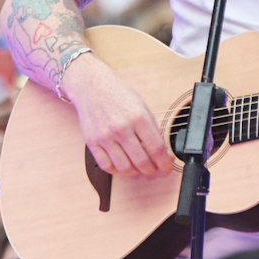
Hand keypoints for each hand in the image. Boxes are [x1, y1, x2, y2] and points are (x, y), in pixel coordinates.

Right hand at [60, 52, 170, 177]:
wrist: (91, 86)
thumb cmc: (118, 95)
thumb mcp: (142, 107)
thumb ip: (152, 130)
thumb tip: (164, 153)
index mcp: (138, 117)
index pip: (156, 148)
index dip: (164, 162)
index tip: (167, 167)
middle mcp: (121, 128)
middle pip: (142, 161)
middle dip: (151, 170)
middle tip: (153, 168)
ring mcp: (105, 136)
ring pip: (124, 167)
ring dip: (135, 172)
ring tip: (137, 167)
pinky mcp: (92, 142)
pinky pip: (106, 166)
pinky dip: (117, 170)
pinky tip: (121, 163)